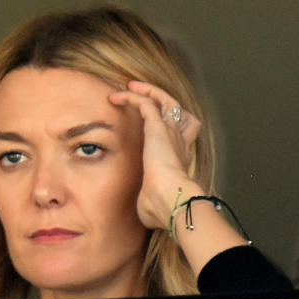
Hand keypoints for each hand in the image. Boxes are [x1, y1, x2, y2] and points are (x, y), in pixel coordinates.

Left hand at [109, 81, 203, 229]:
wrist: (171, 200)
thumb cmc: (162, 207)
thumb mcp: (152, 204)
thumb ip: (147, 202)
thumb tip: (142, 211)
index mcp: (180, 159)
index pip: (181, 135)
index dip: (170, 127)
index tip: (152, 126)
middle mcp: (179, 141)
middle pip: (178, 112)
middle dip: (162, 101)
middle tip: (144, 97)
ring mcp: (170, 132)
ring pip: (164, 100)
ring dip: (147, 91)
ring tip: (130, 87)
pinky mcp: (157, 126)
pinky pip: (145, 101)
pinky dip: (132, 95)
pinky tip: (116, 97)